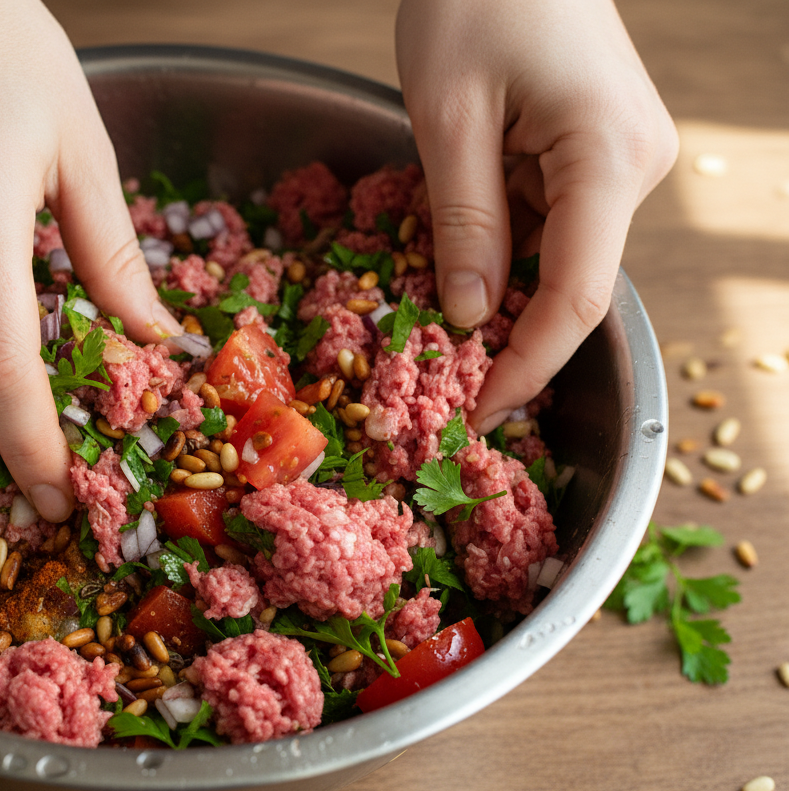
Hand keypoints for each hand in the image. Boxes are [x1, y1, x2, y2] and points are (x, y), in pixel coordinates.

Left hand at [396, 0, 677, 433]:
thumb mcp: (448, 113)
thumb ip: (463, 220)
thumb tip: (468, 315)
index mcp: (609, 159)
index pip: (576, 297)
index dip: (527, 366)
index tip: (481, 415)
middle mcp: (632, 167)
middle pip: (568, 284)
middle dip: (502, 335)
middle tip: (433, 378)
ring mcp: (616, 160)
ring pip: (552, 257)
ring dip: (488, 289)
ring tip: (419, 313)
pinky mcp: (591, 152)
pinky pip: (542, 222)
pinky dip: (492, 247)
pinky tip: (443, 254)